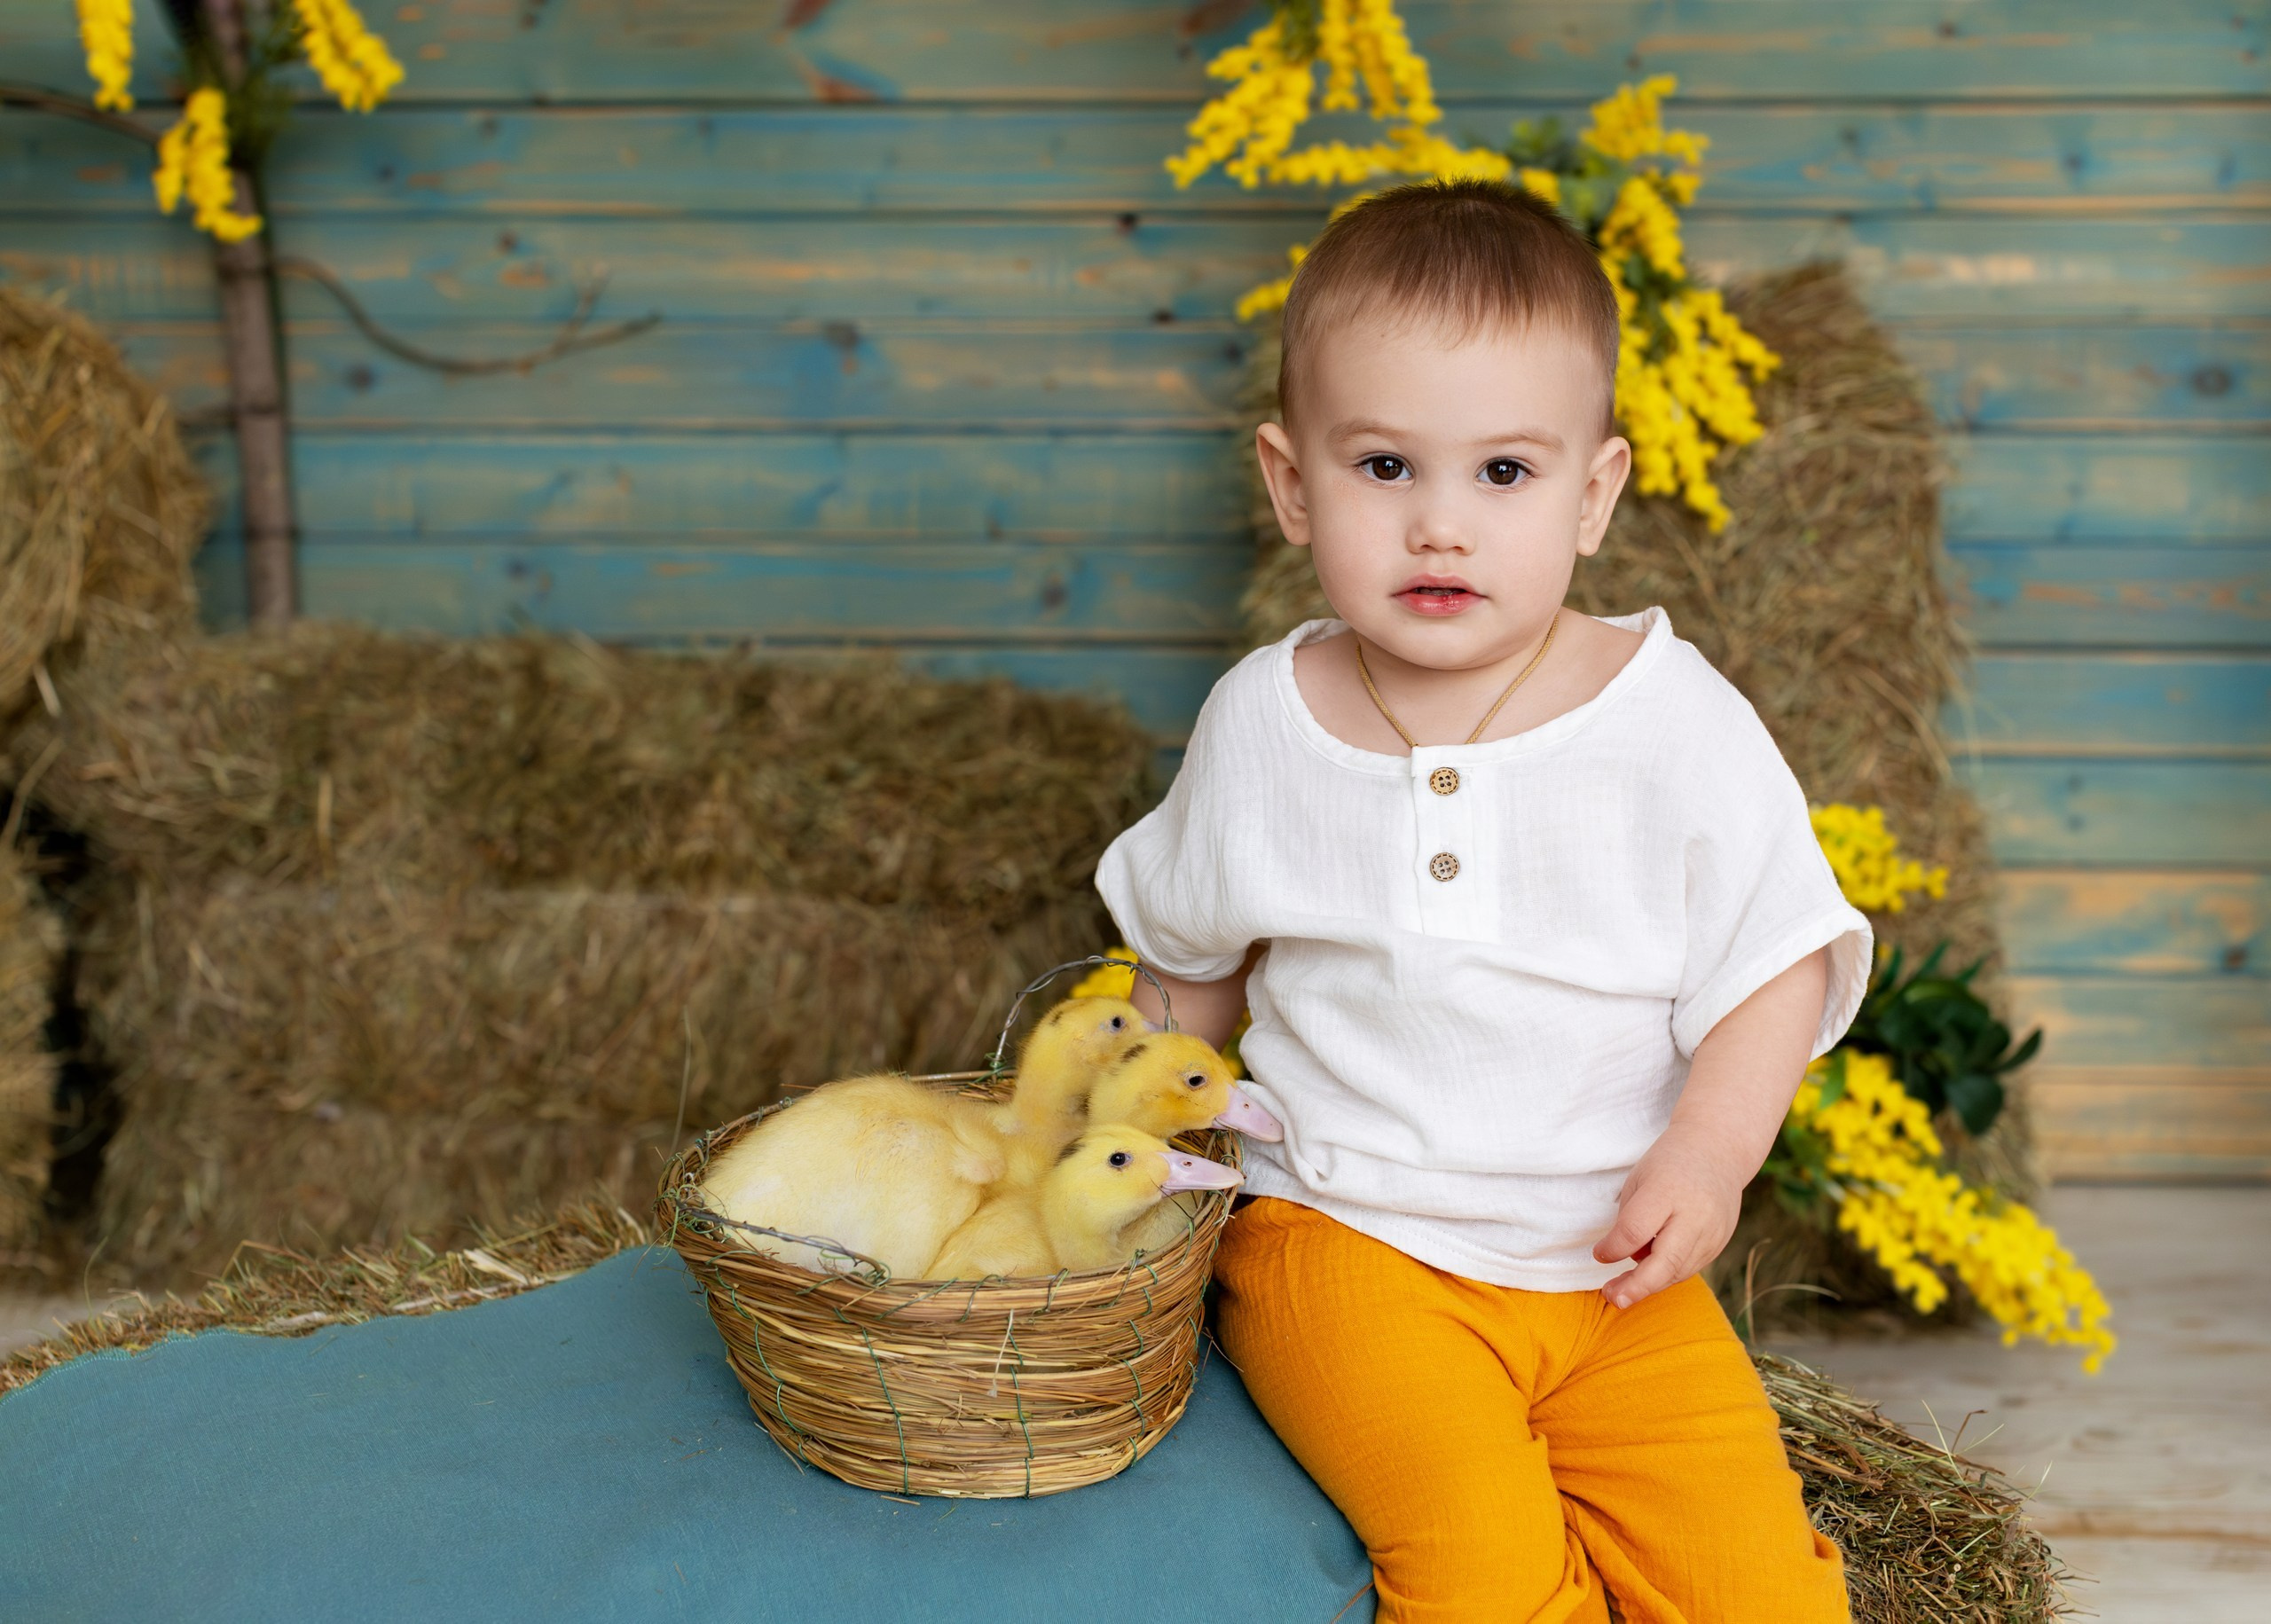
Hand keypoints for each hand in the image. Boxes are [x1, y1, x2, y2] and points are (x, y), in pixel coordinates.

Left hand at [1592, 1125, 1747, 1309]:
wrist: (1717, 1151)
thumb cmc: (1668, 1164)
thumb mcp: (1639, 1180)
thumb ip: (1630, 1219)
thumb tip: (1625, 1259)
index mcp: (1668, 1191)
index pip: (1635, 1230)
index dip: (1613, 1248)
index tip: (1599, 1254)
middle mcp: (1695, 1215)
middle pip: (1665, 1262)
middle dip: (1636, 1286)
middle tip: (1612, 1298)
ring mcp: (1713, 1232)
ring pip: (1677, 1272)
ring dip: (1648, 1285)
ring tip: (1620, 1291)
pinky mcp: (1720, 1243)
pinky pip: (1689, 1268)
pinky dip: (1666, 1274)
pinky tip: (1648, 1273)